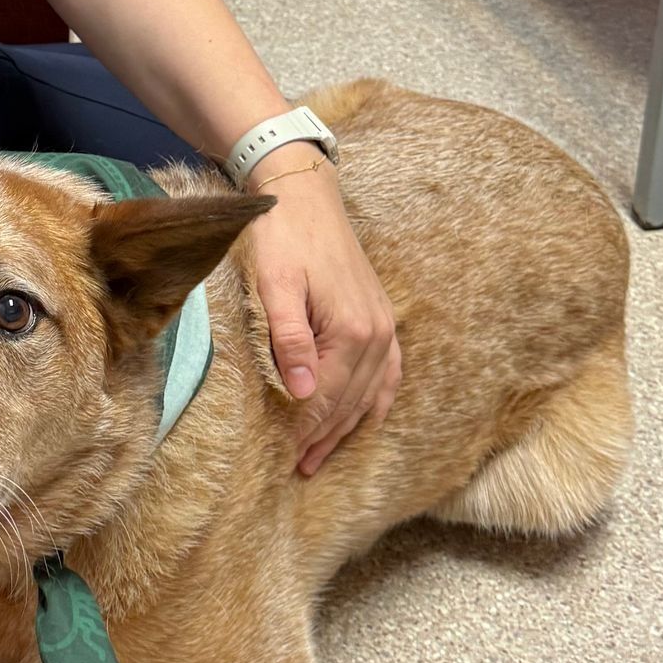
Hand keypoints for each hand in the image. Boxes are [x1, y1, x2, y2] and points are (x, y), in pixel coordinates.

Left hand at [246, 160, 400, 473]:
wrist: (305, 194)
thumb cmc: (282, 237)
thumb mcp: (275, 286)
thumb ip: (289, 340)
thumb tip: (299, 395)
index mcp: (350, 331)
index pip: (325, 399)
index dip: (304, 432)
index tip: (285, 460)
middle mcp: (375, 334)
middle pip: (349, 403)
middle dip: (324, 438)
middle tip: (298, 468)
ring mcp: (383, 325)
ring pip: (370, 393)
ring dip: (348, 427)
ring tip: (321, 456)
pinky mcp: (380, 315)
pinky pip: (388, 370)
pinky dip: (376, 399)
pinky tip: (366, 416)